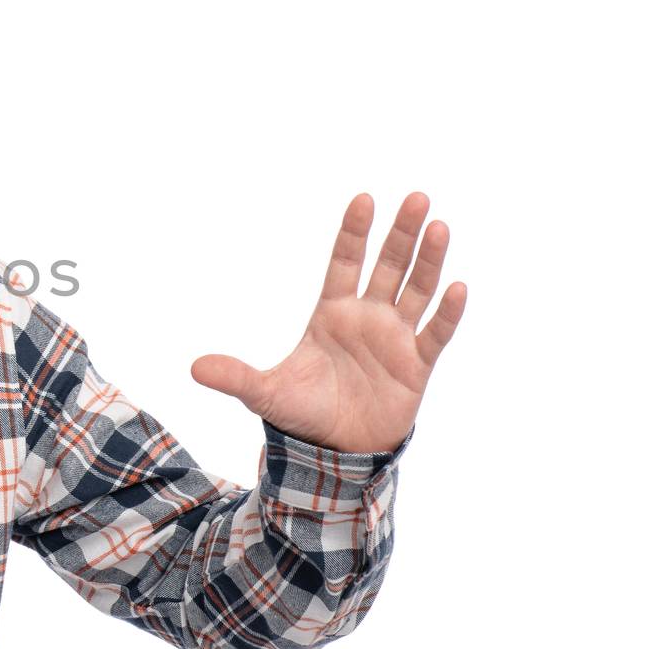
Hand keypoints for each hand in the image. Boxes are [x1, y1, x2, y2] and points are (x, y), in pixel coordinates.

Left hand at [190, 192, 465, 454]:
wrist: (336, 451)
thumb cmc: (303, 414)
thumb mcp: (265, 393)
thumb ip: (236, 377)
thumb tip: (193, 369)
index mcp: (331, 314)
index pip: (344, 263)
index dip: (354, 233)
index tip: (363, 199)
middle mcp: (367, 318)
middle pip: (388, 266)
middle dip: (401, 233)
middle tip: (416, 197)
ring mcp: (394, 338)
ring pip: (416, 290)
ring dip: (428, 260)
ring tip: (438, 227)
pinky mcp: (416, 365)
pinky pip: (435, 333)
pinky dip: (446, 312)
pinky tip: (456, 286)